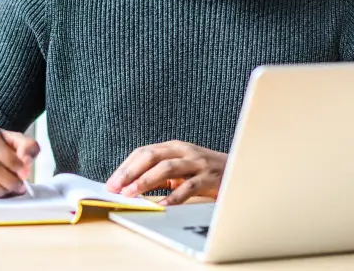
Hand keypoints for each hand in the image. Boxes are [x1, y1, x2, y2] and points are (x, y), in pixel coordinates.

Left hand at [105, 141, 226, 205]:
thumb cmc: (206, 172)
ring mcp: (197, 163)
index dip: (126, 166)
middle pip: (152, 156)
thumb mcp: (181, 169)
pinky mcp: (210, 177)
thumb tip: (131, 187)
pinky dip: (174, 197)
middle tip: (116, 187)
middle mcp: (184, 151)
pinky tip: (162, 206)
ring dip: (146, 181)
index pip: (144, 152)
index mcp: (174, 147)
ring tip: (132, 194)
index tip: (111, 182)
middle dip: (131, 172)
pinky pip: (189, 187)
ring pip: (167, 168)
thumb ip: (160, 175)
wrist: (241, 171)